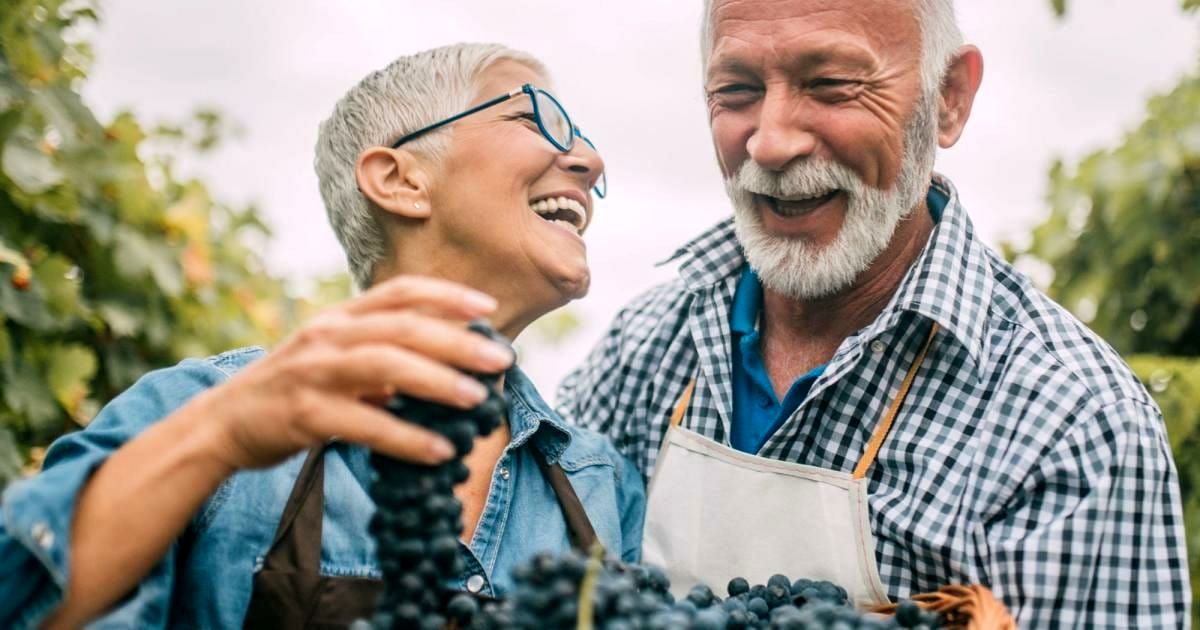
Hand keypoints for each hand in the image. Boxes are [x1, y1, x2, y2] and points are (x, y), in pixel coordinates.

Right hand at [199, 275, 514, 469]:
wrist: (223, 423)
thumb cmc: (292, 390)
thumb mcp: (334, 357)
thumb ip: (382, 354)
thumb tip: (447, 364)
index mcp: (339, 317)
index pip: (399, 292)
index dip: (446, 295)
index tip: (487, 309)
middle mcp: (327, 335)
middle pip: (402, 327)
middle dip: (456, 342)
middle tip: (500, 361)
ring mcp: (313, 372)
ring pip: (385, 367)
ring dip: (437, 383)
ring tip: (476, 401)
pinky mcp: (304, 414)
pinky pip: (365, 425)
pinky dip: (406, 438)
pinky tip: (438, 451)